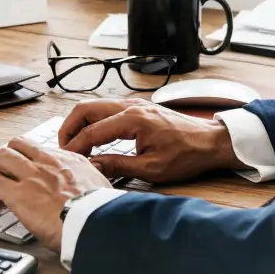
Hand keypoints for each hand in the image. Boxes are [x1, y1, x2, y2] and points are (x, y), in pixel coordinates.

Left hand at [0, 137, 113, 251]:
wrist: (94, 223)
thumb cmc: (99, 211)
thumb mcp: (101, 185)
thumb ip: (90, 179)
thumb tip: (91, 184)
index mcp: (68, 160)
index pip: (39, 149)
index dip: (30, 160)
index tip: (30, 173)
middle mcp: (47, 162)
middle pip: (16, 144)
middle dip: (9, 159)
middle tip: (9, 175)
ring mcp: (31, 176)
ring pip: (1, 157)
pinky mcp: (18, 195)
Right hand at [59, 99, 243, 183]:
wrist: (211, 142)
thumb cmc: (187, 155)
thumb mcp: (151, 169)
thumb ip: (118, 166)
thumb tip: (92, 167)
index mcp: (132, 120)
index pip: (92, 131)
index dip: (75, 147)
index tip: (66, 160)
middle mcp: (130, 106)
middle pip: (85, 109)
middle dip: (69, 128)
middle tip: (64, 149)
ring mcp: (134, 104)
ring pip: (94, 106)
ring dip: (80, 123)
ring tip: (75, 146)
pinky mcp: (138, 108)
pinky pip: (106, 109)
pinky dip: (93, 121)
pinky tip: (93, 138)